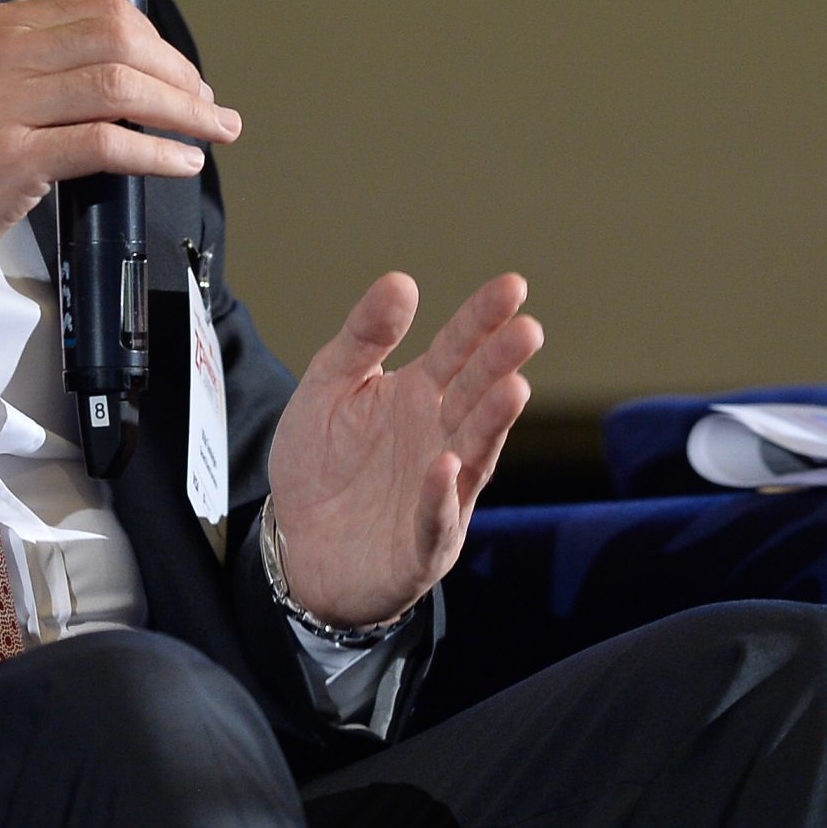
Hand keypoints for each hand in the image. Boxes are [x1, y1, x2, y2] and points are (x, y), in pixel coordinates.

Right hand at [0, 0, 240, 292]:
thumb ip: (38, 74)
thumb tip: (117, 84)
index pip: (100, 12)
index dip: (157, 43)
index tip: (183, 75)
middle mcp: (2, 54)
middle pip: (121, 41)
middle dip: (180, 74)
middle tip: (209, 105)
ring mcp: (5, 103)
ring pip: (121, 87)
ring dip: (183, 111)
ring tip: (213, 132)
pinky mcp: (13, 158)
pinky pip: (106, 143)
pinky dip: (156, 153)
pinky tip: (180, 162)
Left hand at [266, 273, 540, 626]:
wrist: (298, 546)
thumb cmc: (321, 465)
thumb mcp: (327, 388)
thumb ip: (363, 338)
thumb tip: (401, 281)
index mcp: (419, 395)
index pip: (457, 349)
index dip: (482, 319)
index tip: (513, 285)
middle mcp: (441, 438)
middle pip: (476, 395)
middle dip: (501, 363)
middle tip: (528, 330)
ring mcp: (440, 492)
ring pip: (475, 453)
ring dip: (493, 423)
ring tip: (514, 388)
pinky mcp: (423, 546)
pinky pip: (435, 518)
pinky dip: (441, 495)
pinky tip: (446, 464)